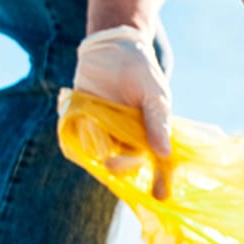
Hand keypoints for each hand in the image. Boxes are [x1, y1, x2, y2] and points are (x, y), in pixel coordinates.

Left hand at [69, 26, 173, 199]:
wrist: (111, 47)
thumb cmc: (141, 72)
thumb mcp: (154, 95)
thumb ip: (157, 123)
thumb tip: (164, 153)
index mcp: (151, 135)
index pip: (159, 164)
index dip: (161, 181)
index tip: (161, 196)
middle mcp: (128, 139)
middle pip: (127, 164)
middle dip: (124, 167)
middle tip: (121, 162)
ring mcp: (105, 133)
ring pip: (103, 155)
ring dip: (103, 155)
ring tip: (104, 146)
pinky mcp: (82, 123)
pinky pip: (79, 141)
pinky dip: (81, 140)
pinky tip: (86, 125)